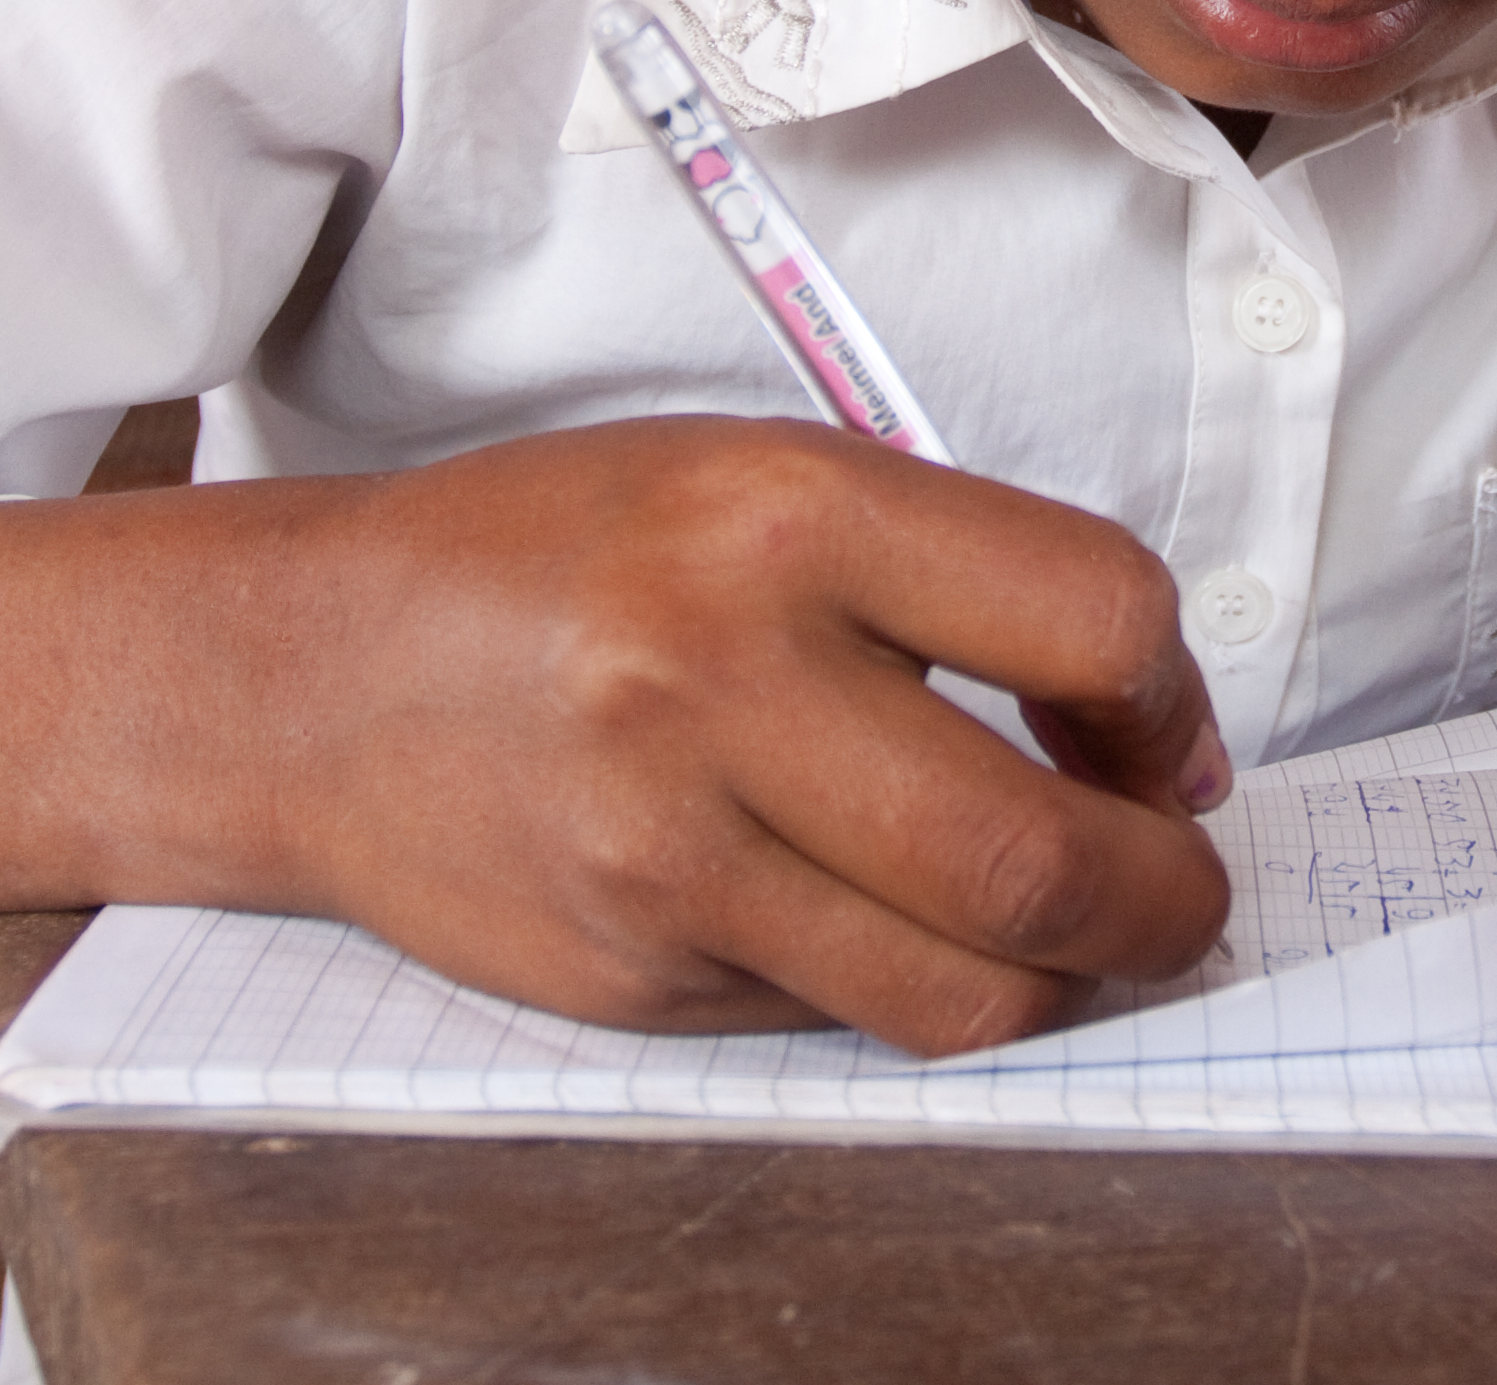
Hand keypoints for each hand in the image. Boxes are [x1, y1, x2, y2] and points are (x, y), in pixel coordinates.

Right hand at [0, 419, 1236, 1055]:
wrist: (317, 674)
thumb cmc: (568, 557)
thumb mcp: (766, 476)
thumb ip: (960, 578)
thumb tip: (1156, 741)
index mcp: (781, 514)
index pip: (1093, 617)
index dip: (1167, 697)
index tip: (1159, 729)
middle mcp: (719, 679)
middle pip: (1040, 856)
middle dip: (1164, 894)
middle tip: (1179, 883)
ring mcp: (668, 851)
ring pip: (965, 990)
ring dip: (1069, 976)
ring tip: (1074, 925)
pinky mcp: (639, 976)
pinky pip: (849, 1019)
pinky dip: (914, 987)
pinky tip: (893, 918)